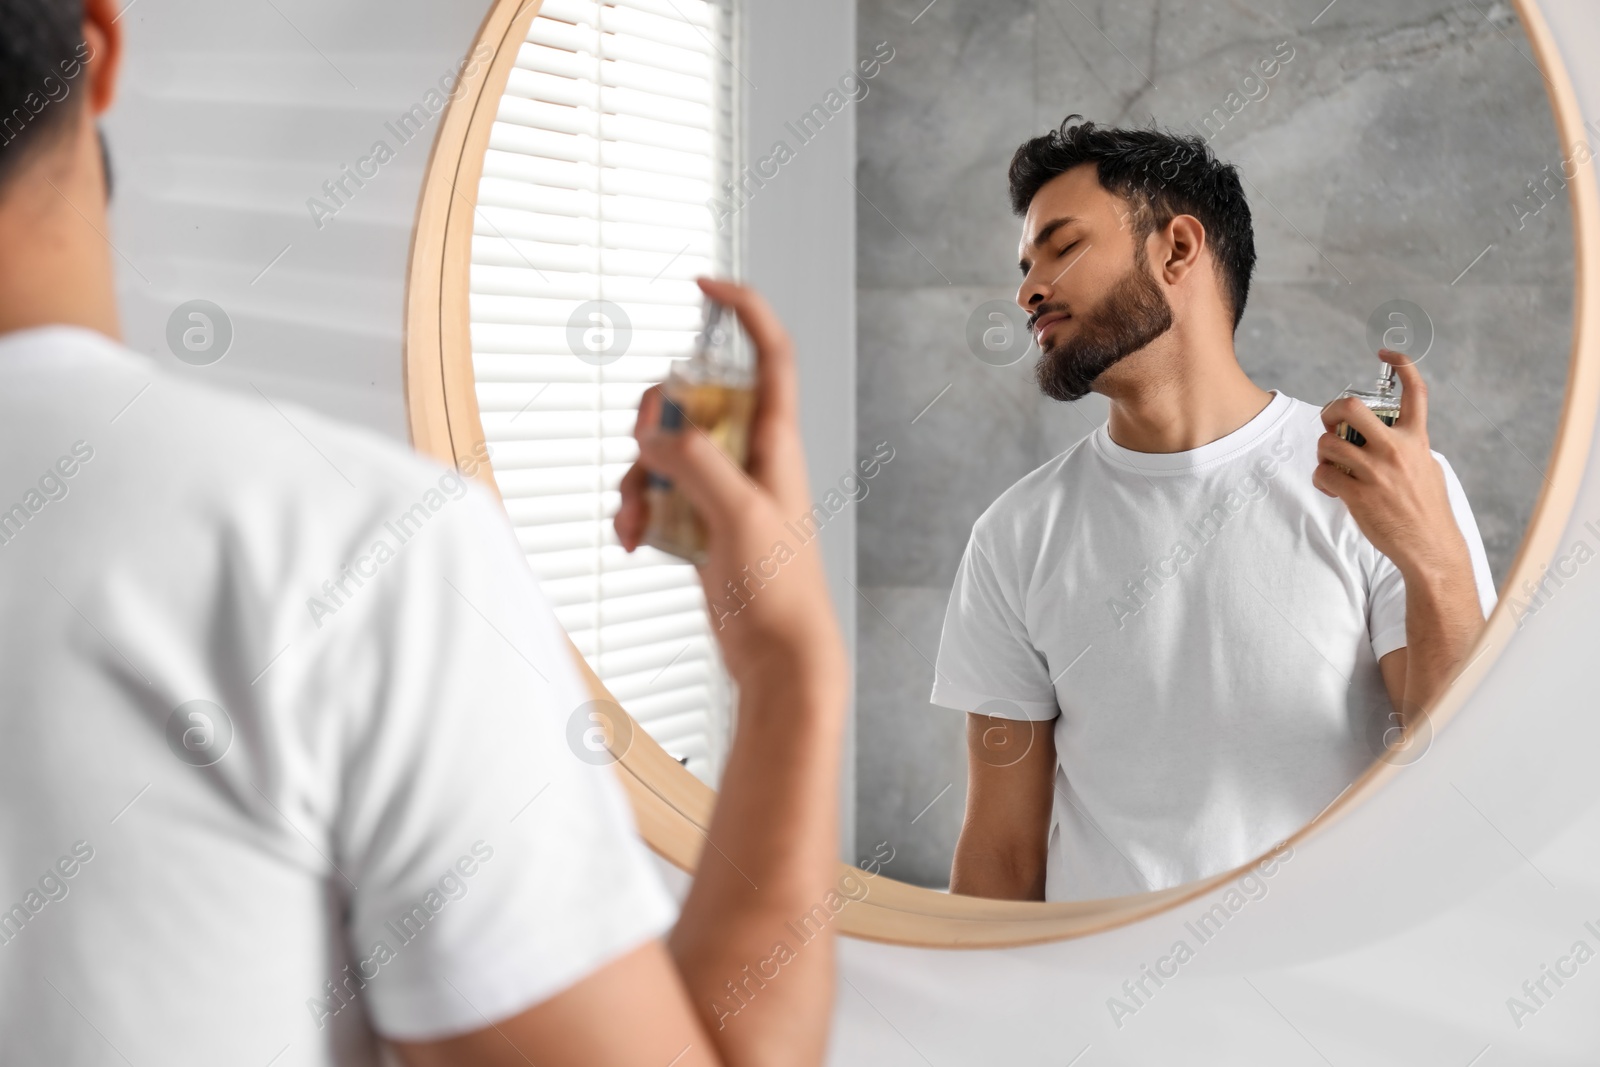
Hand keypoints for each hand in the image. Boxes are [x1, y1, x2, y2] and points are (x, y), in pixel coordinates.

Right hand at [613, 277, 845, 687]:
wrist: (777, 656)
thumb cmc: (780, 589)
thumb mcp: (739, 516)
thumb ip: (698, 464)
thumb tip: (656, 434)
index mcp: (776, 441)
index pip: (770, 353)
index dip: (743, 309)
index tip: (703, 283)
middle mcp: (750, 456)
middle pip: (693, 399)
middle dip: (654, 418)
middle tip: (642, 451)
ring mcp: (724, 488)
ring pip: (665, 451)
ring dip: (637, 480)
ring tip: (634, 522)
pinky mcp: (702, 521)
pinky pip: (658, 495)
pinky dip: (637, 511)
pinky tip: (633, 542)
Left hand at [1313, 348, 1469, 578]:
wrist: (1430, 547)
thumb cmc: (1427, 508)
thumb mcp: (1428, 466)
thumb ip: (1408, 446)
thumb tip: (1385, 434)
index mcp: (1417, 439)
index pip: (1415, 391)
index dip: (1402, 364)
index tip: (1388, 351)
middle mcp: (1396, 449)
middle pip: (1350, 407)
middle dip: (1331, 410)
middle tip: (1330, 423)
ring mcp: (1375, 472)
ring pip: (1327, 443)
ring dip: (1323, 453)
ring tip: (1334, 466)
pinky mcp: (1357, 495)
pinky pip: (1323, 474)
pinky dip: (1322, 479)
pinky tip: (1334, 488)